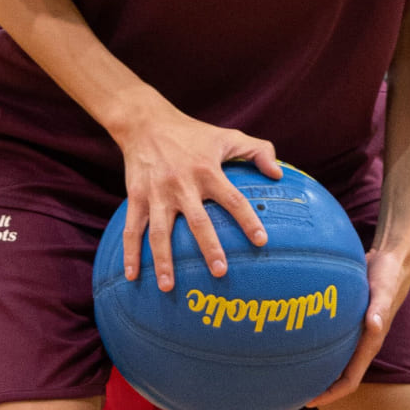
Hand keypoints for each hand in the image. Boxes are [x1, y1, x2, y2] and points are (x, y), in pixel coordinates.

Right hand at [115, 96, 279, 290]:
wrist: (146, 122)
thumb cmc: (193, 134)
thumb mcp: (228, 136)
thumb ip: (259, 151)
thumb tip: (279, 175)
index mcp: (207, 171)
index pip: (233, 199)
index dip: (247, 220)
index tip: (261, 241)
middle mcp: (182, 184)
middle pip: (197, 221)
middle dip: (208, 247)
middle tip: (219, 272)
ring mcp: (157, 193)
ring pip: (159, 232)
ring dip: (163, 261)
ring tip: (168, 287)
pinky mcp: (136, 197)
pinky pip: (132, 229)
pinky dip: (130, 253)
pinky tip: (131, 276)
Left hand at [306, 247, 409, 407]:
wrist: (394, 259)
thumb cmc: (389, 275)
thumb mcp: (384, 289)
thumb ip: (380, 307)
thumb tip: (375, 325)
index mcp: (371, 344)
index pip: (350, 381)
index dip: (331, 394)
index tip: (309, 402)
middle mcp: (363, 343)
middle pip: (338, 376)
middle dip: (318, 388)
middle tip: (290, 394)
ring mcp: (356, 334)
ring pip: (334, 361)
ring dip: (316, 371)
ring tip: (289, 376)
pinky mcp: (349, 322)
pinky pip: (331, 343)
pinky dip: (315, 349)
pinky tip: (296, 344)